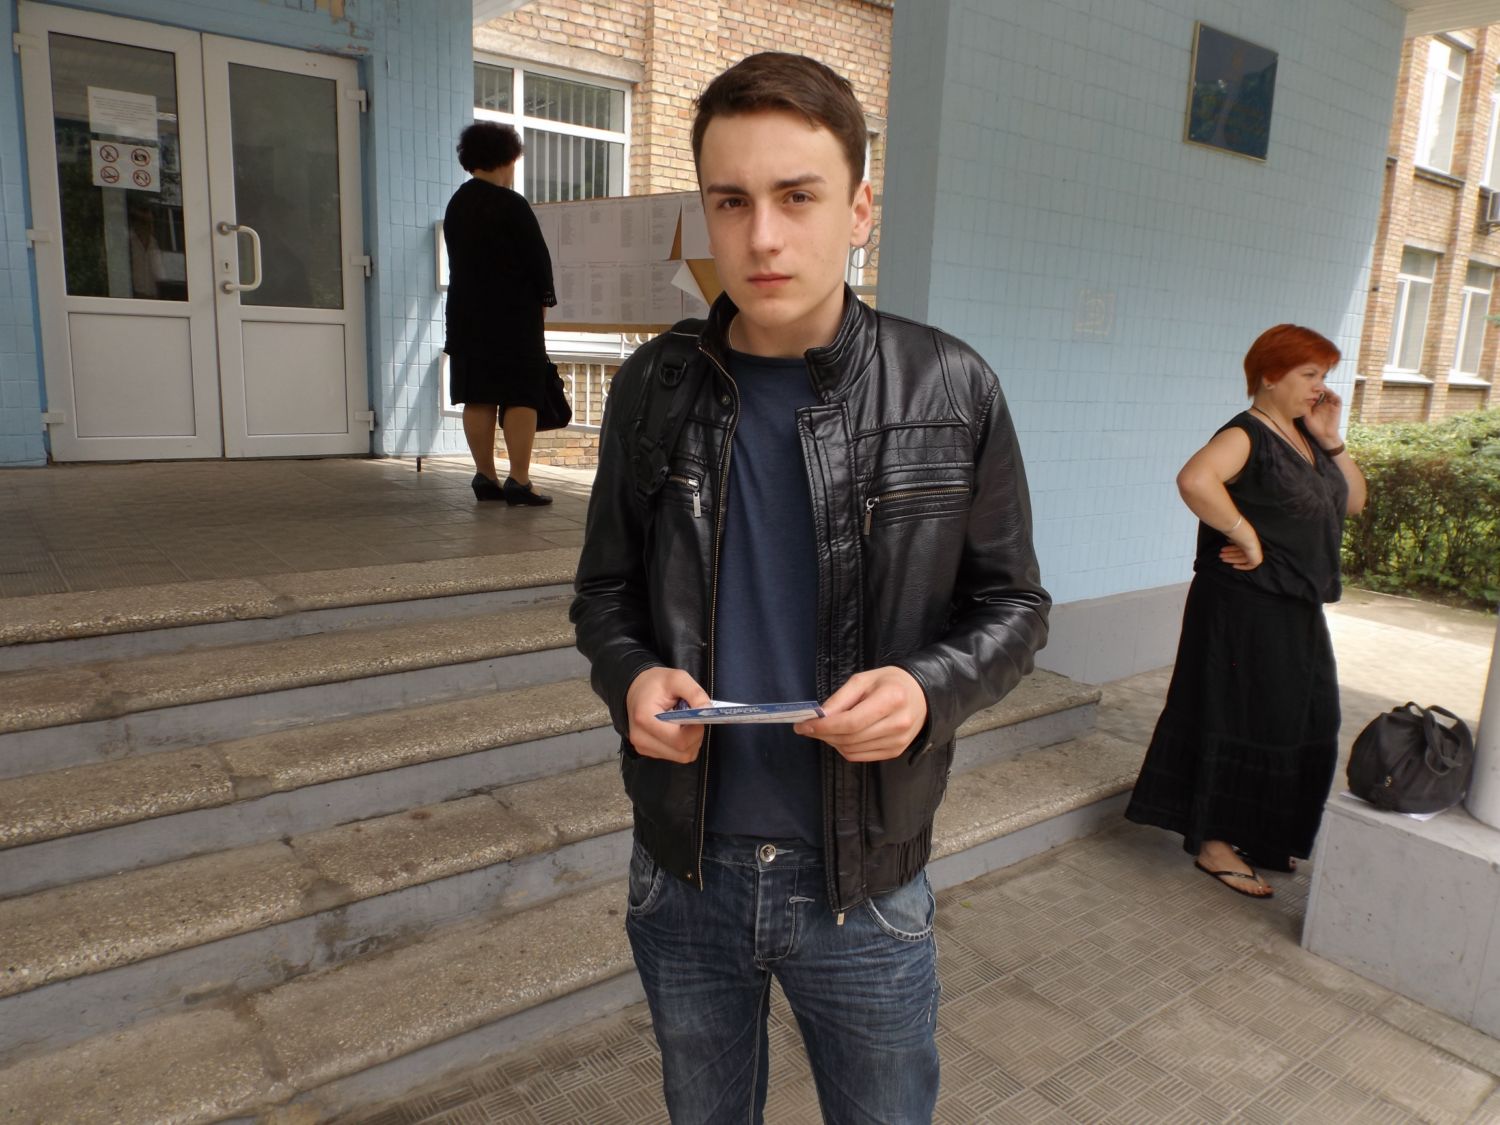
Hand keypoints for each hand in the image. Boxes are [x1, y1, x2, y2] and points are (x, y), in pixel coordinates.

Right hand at [626, 667, 710, 762]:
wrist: (636, 689)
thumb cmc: (655, 683)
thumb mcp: (677, 678)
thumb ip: (695, 693)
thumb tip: (708, 710)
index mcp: (645, 718)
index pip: (679, 740)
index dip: (696, 731)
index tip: (698, 716)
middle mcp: (641, 737)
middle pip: (682, 752)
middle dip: (695, 736)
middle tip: (692, 718)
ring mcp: (643, 747)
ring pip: (681, 756)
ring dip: (690, 742)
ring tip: (684, 723)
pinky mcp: (647, 752)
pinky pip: (675, 755)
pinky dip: (683, 745)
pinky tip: (677, 729)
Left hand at [794, 667, 927, 761]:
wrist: (922, 695)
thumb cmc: (890, 683)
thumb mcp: (863, 680)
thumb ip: (840, 698)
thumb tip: (820, 716)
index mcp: (891, 699)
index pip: (851, 722)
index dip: (824, 726)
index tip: (803, 725)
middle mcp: (898, 723)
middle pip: (850, 738)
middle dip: (823, 734)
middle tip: (808, 727)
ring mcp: (898, 741)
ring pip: (852, 750)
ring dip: (832, 742)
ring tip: (825, 730)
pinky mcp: (895, 751)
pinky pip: (860, 756)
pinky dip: (844, 748)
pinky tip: (841, 737)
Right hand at [1220, 526, 1263, 570]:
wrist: (1247, 539)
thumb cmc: (1240, 536)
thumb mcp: (1234, 537)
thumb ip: (1232, 539)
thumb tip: (1228, 539)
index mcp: (1247, 541)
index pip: (1239, 546)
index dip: (1231, 549)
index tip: (1223, 550)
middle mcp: (1252, 547)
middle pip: (1239, 553)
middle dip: (1229, 554)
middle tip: (1221, 555)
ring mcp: (1255, 553)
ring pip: (1242, 558)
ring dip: (1232, 559)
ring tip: (1223, 559)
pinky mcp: (1256, 560)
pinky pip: (1249, 566)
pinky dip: (1242, 566)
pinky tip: (1234, 566)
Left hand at [1304, 388, 1342, 449]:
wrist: (1324, 436)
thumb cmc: (1314, 427)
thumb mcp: (1306, 416)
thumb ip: (1304, 407)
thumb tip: (1297, 398)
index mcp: (1315, 403)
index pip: (1313, 392)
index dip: (1310, 388)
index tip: (1304, 387)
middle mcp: (1323, 402)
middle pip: (1321, 390)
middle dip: (1316, 386)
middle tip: (1311, 385)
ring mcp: (1331, 403)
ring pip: (1329, 392)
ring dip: (1324, 389)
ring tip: (1318, 388)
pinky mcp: (1337, 407)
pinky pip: (1337, 398)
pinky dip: (1333, 394)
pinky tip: (1327, 393)